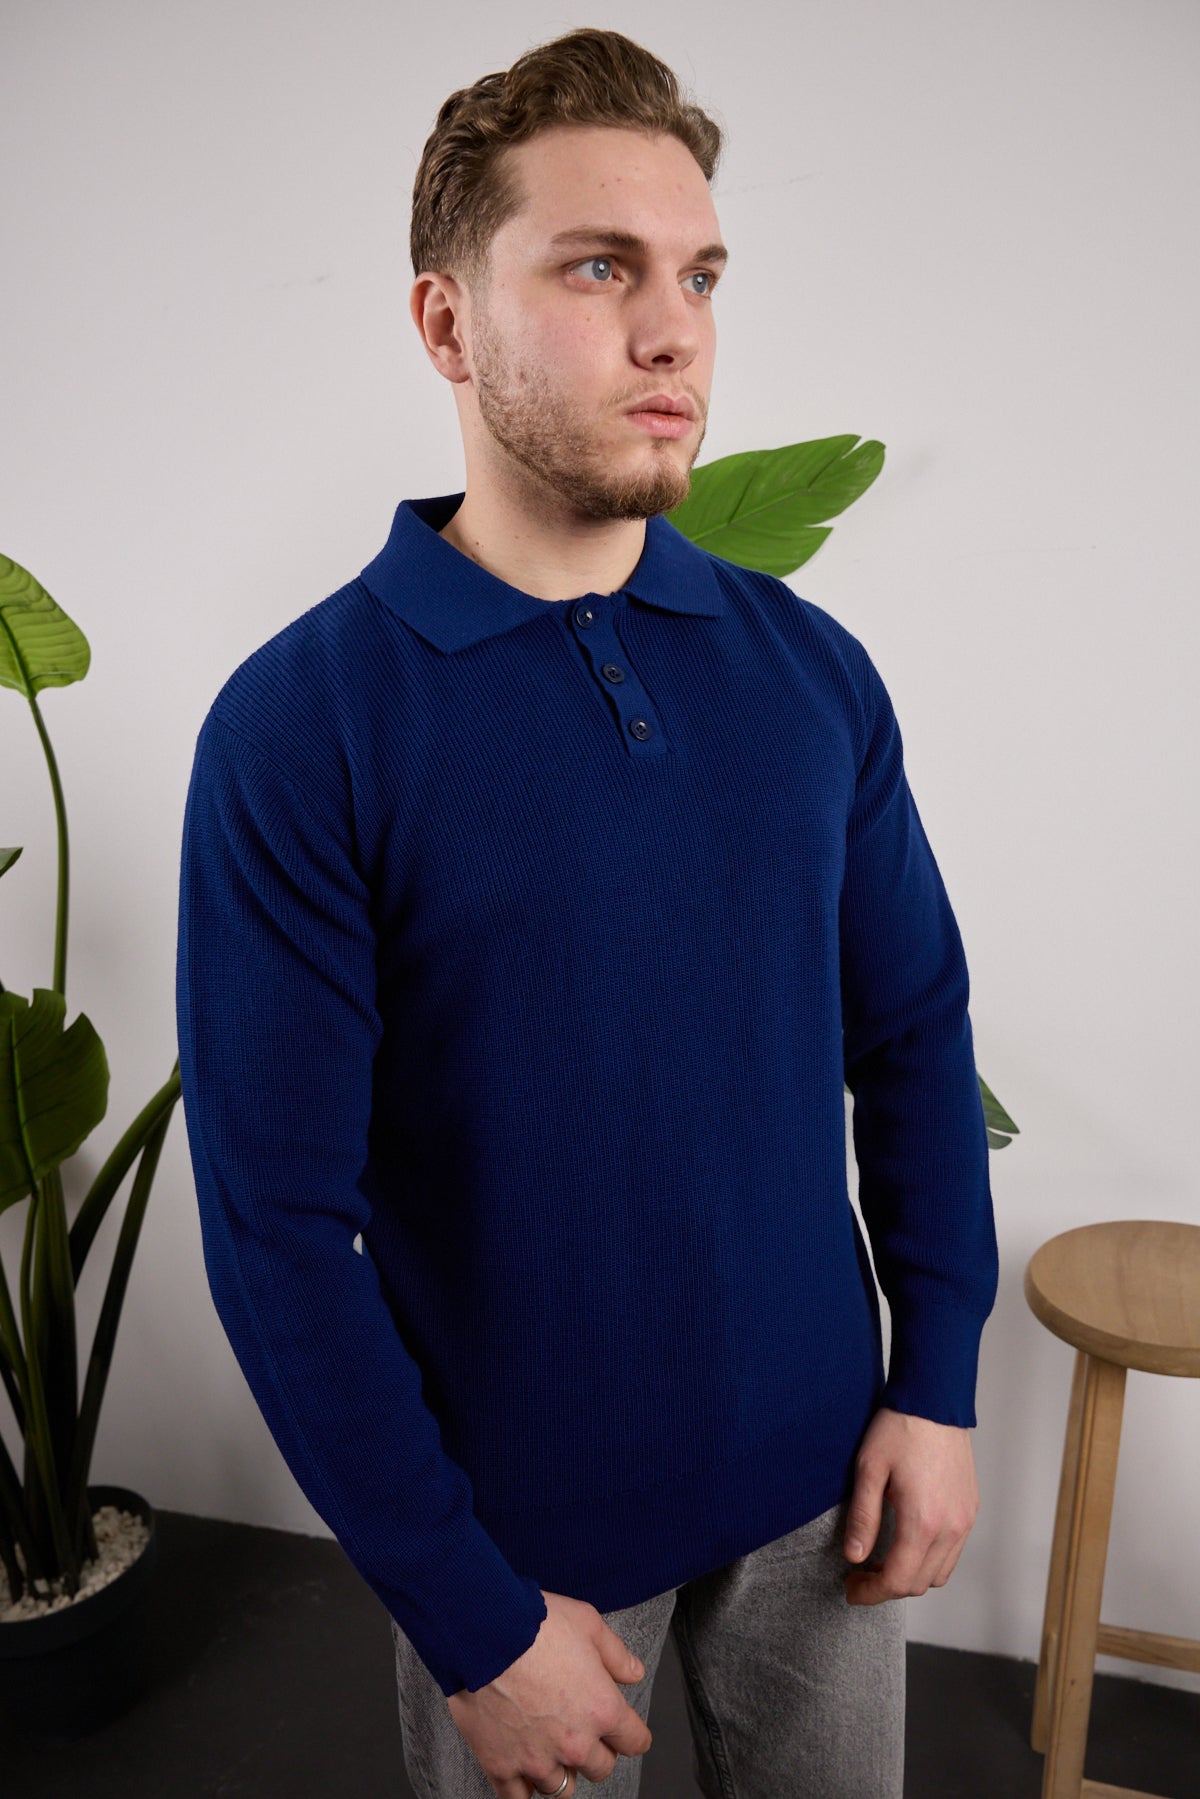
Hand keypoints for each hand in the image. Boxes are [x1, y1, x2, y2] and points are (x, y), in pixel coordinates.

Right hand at [446, 1588, 651, 1797]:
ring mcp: (537, 1759)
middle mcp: (574, 1743)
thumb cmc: (535, 1624)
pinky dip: (523, 1787)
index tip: (627, 1733)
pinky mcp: (501, 1765)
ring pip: (562, 1788)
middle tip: (582, 1731)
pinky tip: (523, 1771)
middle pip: (601, 1768)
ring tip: (551, 1749)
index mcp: (601, 1709)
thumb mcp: (588, 1623)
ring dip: (560, 1770)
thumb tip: (634, 1673)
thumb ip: (616, 1654)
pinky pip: (518, 1798)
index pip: (634, 1741)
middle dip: (596, 1751)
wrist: (483, 1633)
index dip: (632, 1734)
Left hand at [842, 1405, 978, 1604]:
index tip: (851, 1589)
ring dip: (910, 1576)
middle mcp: (950, 1527)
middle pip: (919, 1584)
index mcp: (923, 1522)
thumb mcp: (869, 1469)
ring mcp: (964, 1520)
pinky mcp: (969, 1510)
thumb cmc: (900, 1429)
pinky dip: (929, 1560)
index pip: (898, 1580)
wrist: (935, 1401)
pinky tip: (907, 1543)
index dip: (871, 1593)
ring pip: (939, 1573)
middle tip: (859, 1576)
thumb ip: (863, 1517)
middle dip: (886, 1587)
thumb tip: (854, 1557)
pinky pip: (952, 1553)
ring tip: (882, 1561)